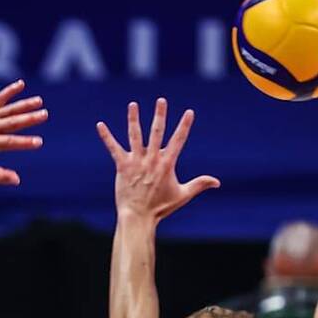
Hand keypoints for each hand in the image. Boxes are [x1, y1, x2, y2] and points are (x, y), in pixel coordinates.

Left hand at [0, 80, 46, 184]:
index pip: (9, 142)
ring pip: (9, 109)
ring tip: (39, 101)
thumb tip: (17, 180)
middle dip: (29, 118)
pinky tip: (21, 84)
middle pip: (12, 122)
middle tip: (44, 114)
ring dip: (24, 104)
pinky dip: (9, 91)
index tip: (39, 142)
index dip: (24, 142)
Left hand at [96, 98, 219, 221]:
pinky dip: (106, 136)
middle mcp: (152, 159)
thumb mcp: (183, 195)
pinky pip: (113, 148)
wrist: (139, 217)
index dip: (184, 126)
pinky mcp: (122, 166)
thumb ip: (199, 185)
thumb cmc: (161, 207)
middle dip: (160, 115)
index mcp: (167, 164)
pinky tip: (100, 125)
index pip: (178, 141)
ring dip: (133, 119)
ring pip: (135, 136)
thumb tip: (217, 182)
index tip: (189, 112)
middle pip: (156, 132)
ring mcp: (136, 162)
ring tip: (133, 104)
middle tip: (161, 100)